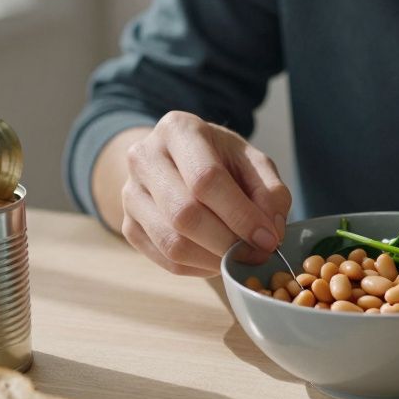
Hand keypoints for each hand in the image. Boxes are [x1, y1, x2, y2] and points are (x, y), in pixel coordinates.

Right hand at [118, 111, 291, 276]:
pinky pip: (165, 260)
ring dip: (214, 259)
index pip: (206, 178)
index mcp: (178, 130)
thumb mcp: (252, 161)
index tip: (268, 238)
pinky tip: (218, 259)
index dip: (240, 215)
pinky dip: (199, 268)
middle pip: (184, 214)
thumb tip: (270, 232)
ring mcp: (131, 194)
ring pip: (172, 243)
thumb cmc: (220, 159)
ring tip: (240, 258)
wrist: (177, 161)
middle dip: (227, 242)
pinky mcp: (128, 226)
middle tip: (257, 254)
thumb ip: (270, 192)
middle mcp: (145, 158)